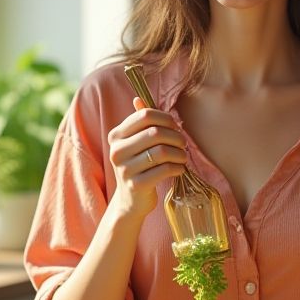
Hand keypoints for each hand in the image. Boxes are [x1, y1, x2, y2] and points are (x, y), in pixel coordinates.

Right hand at [107, 98, 186, 217]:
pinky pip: (164, 170)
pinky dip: (177, 168)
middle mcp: (116, 151)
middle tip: (183, 144)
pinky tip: (179, 169)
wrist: (131, 201)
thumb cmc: (139, 166)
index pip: (145, 116)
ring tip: (183, 157)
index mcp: (116, 136)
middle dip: (176, 137)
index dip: (165, 118)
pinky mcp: (136, 185)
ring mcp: (124, 169)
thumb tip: (138, 98)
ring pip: (162, 151)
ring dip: (179, 153)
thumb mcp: (135, 143)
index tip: (175, 126)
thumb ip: (139, 122)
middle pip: (155, 132)